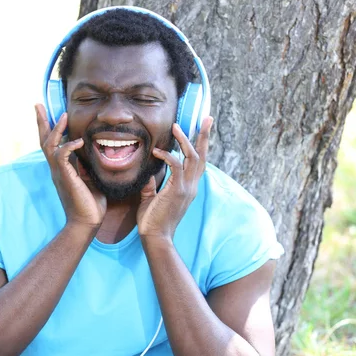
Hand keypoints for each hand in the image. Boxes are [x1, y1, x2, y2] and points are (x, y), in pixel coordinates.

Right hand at [35, 104, 106, 230]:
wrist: (87, 222)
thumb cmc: (91, 203)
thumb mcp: (90, 178)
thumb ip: (85, 165)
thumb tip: (88, 151)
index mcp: (61, 168)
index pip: (52, 144)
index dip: (49, 128)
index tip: (47, 112)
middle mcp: (56, 169)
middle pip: (43, 140)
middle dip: (41, 122)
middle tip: (38, 105)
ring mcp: (59, 173)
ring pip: (50, 145)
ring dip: (56, 129)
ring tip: (63, 116)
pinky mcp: (65, 177)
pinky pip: (62, 156)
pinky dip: (68, 146)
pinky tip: (78, 141)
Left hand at [137, 117, 213, 239]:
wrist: (155, 238)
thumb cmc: (152, 221)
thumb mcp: (152, 199)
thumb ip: (152, 186)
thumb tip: (148, 175)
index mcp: (188, 187)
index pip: (198, 162)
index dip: (201, 145)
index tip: (202, 129)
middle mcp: (191, 186)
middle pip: (202, 156)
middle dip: (204, 136)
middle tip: (206, 118)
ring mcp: (186, 188)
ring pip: (193, 158)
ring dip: (185, 141)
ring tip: (177, 127)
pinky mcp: (177, 191)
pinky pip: (176, 167)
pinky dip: (168, 156)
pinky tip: (157, 152)